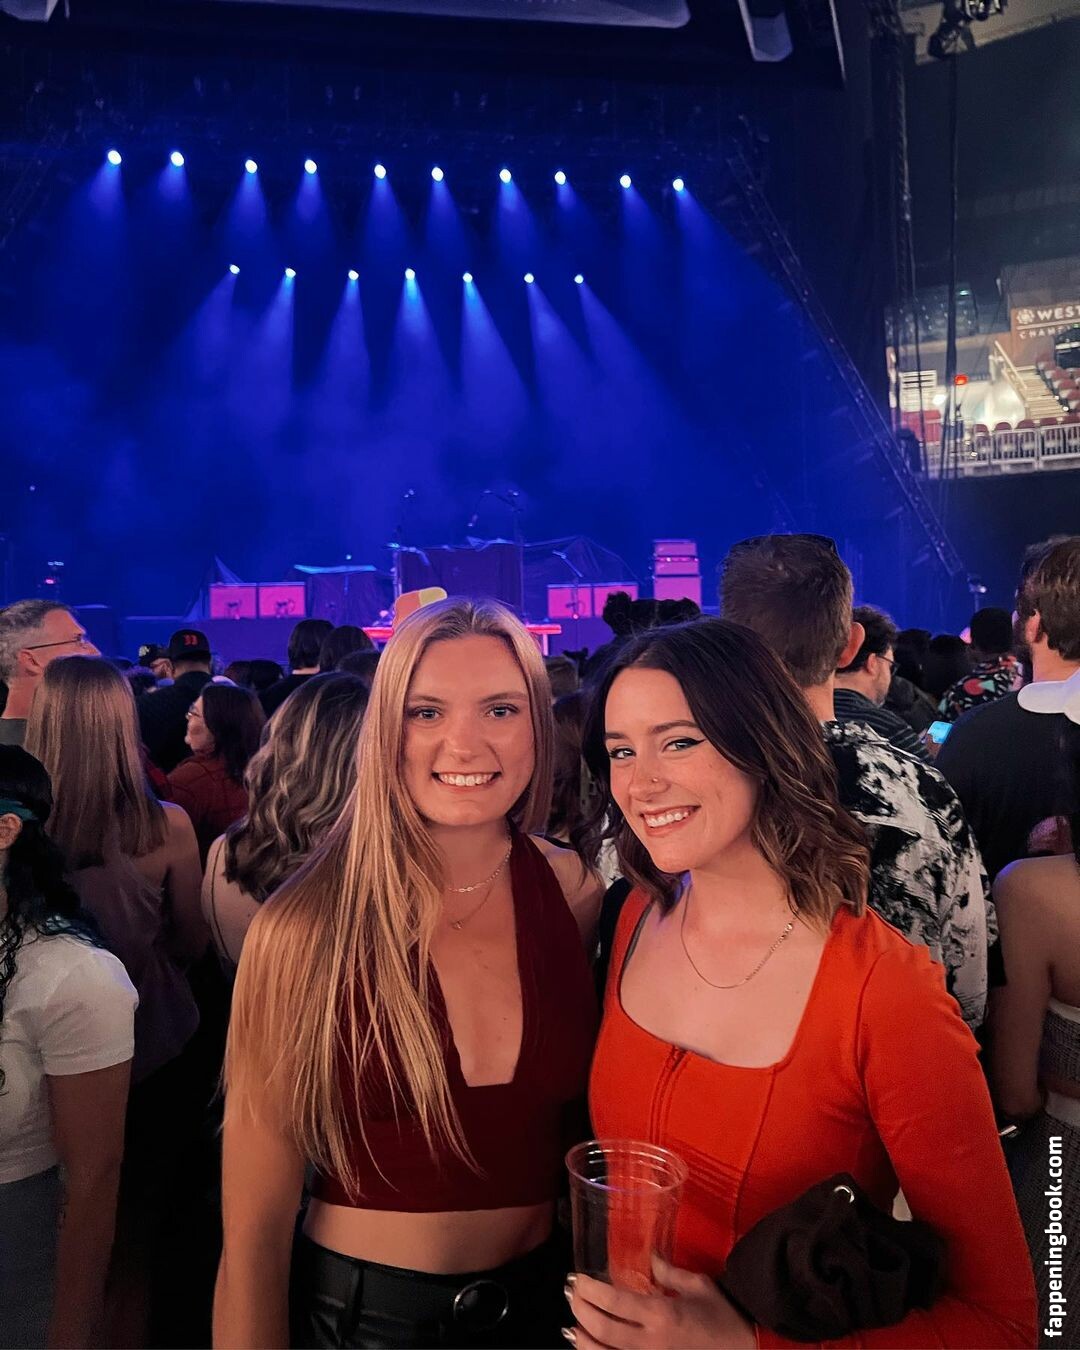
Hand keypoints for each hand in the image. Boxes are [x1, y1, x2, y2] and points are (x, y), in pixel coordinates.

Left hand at [565, 1257, 755, 1349]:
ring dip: (583, 1341)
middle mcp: (650, 1343)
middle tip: (570, 1295)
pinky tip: (591, 1348)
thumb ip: (668, 1271)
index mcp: (661, 1314)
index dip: (590, 1292)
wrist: (747, 1349)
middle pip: (602, 1331)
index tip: (577, 1280)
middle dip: (580, 1311)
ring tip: (572, 1326)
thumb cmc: (723, 1315)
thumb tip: (647, 1256)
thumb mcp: (698, 1285)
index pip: (614, 1302)